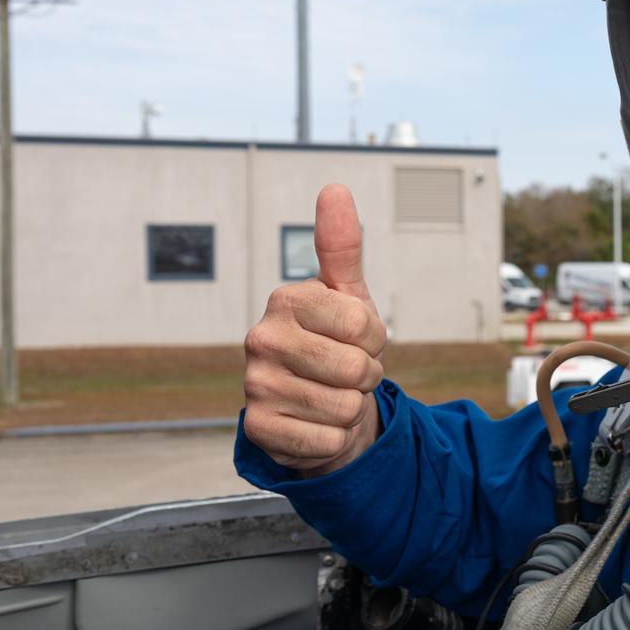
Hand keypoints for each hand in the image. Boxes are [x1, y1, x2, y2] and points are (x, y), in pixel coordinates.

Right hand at [242, 184, 386, 475]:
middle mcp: (260, 339)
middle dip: (366, 376)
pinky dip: (335, 438)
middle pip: (354, 369)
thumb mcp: (347, 296)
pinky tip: (318, 423)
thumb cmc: (336, 345)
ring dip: (351, 408)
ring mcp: (255, 385)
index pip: (362, 324)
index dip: (375, 339)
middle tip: (348, 372)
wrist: (317, 406)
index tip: (358, 339)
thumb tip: (335, 188)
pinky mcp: (258, 429)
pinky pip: (326, 440)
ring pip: (344, 407)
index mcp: (285, 301)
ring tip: (333, 395)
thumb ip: (341, 247)